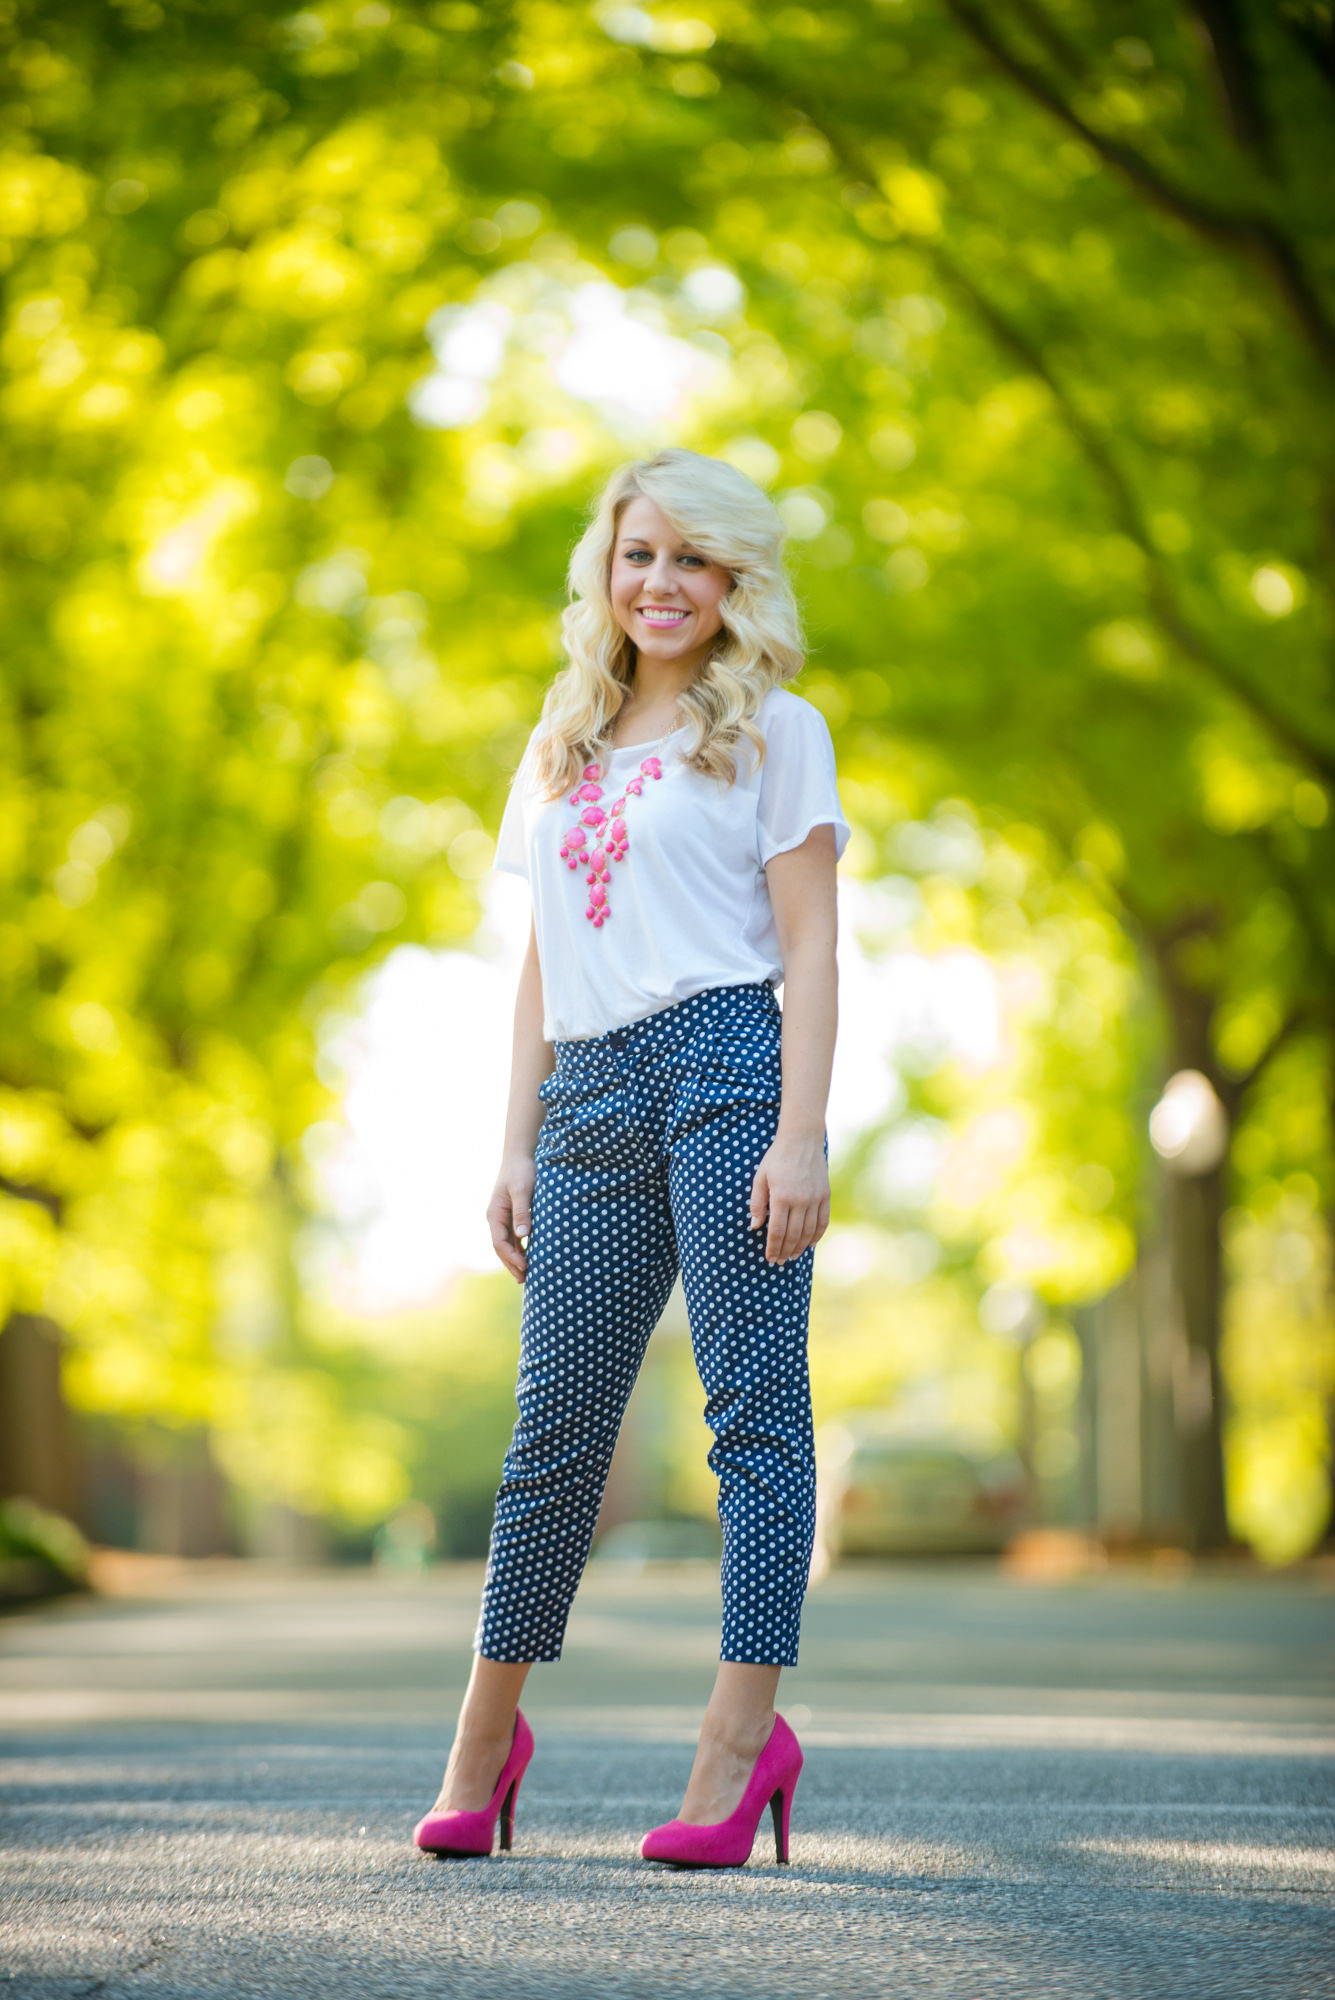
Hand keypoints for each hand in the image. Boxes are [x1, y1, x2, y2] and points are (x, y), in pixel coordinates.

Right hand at [488, 1154, 535, 1283]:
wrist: (520, 1155)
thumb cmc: (522, 1171)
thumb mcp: (523, 1190)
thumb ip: (522, 1211)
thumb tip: (523, 1235)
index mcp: (495, 1214)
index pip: (500, 1242)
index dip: (511, 1257)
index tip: (525, 1266)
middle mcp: (496, 1218)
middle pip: (501, 1248)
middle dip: (511, 1264)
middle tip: (525, 1280)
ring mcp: (503, 1218)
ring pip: (507, 1245)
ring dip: (515, 1260)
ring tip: (526, 1275)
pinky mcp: (512, 1216)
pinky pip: (513, 1238)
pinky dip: (519, 1250)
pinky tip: (528, 1258)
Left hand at [748, 1130, 829, 1264]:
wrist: (802, 1139)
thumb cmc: (777, 1157)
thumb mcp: (761, 1177)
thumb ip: (757, 1203)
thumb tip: (754, 1226)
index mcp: (781, 1196)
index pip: (777, 1231)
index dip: (772, 1247)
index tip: (769, 1257)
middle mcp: (800, 1200)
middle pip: (793, 1235)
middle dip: (785, 1251)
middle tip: (779, 1261)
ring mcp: (815, 1198)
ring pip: (809, 1231)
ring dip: (800, 1247)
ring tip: (792, 1256)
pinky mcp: (825, 1195)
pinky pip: (822, 1221)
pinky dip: (817, 1235)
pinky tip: (810, 1244)